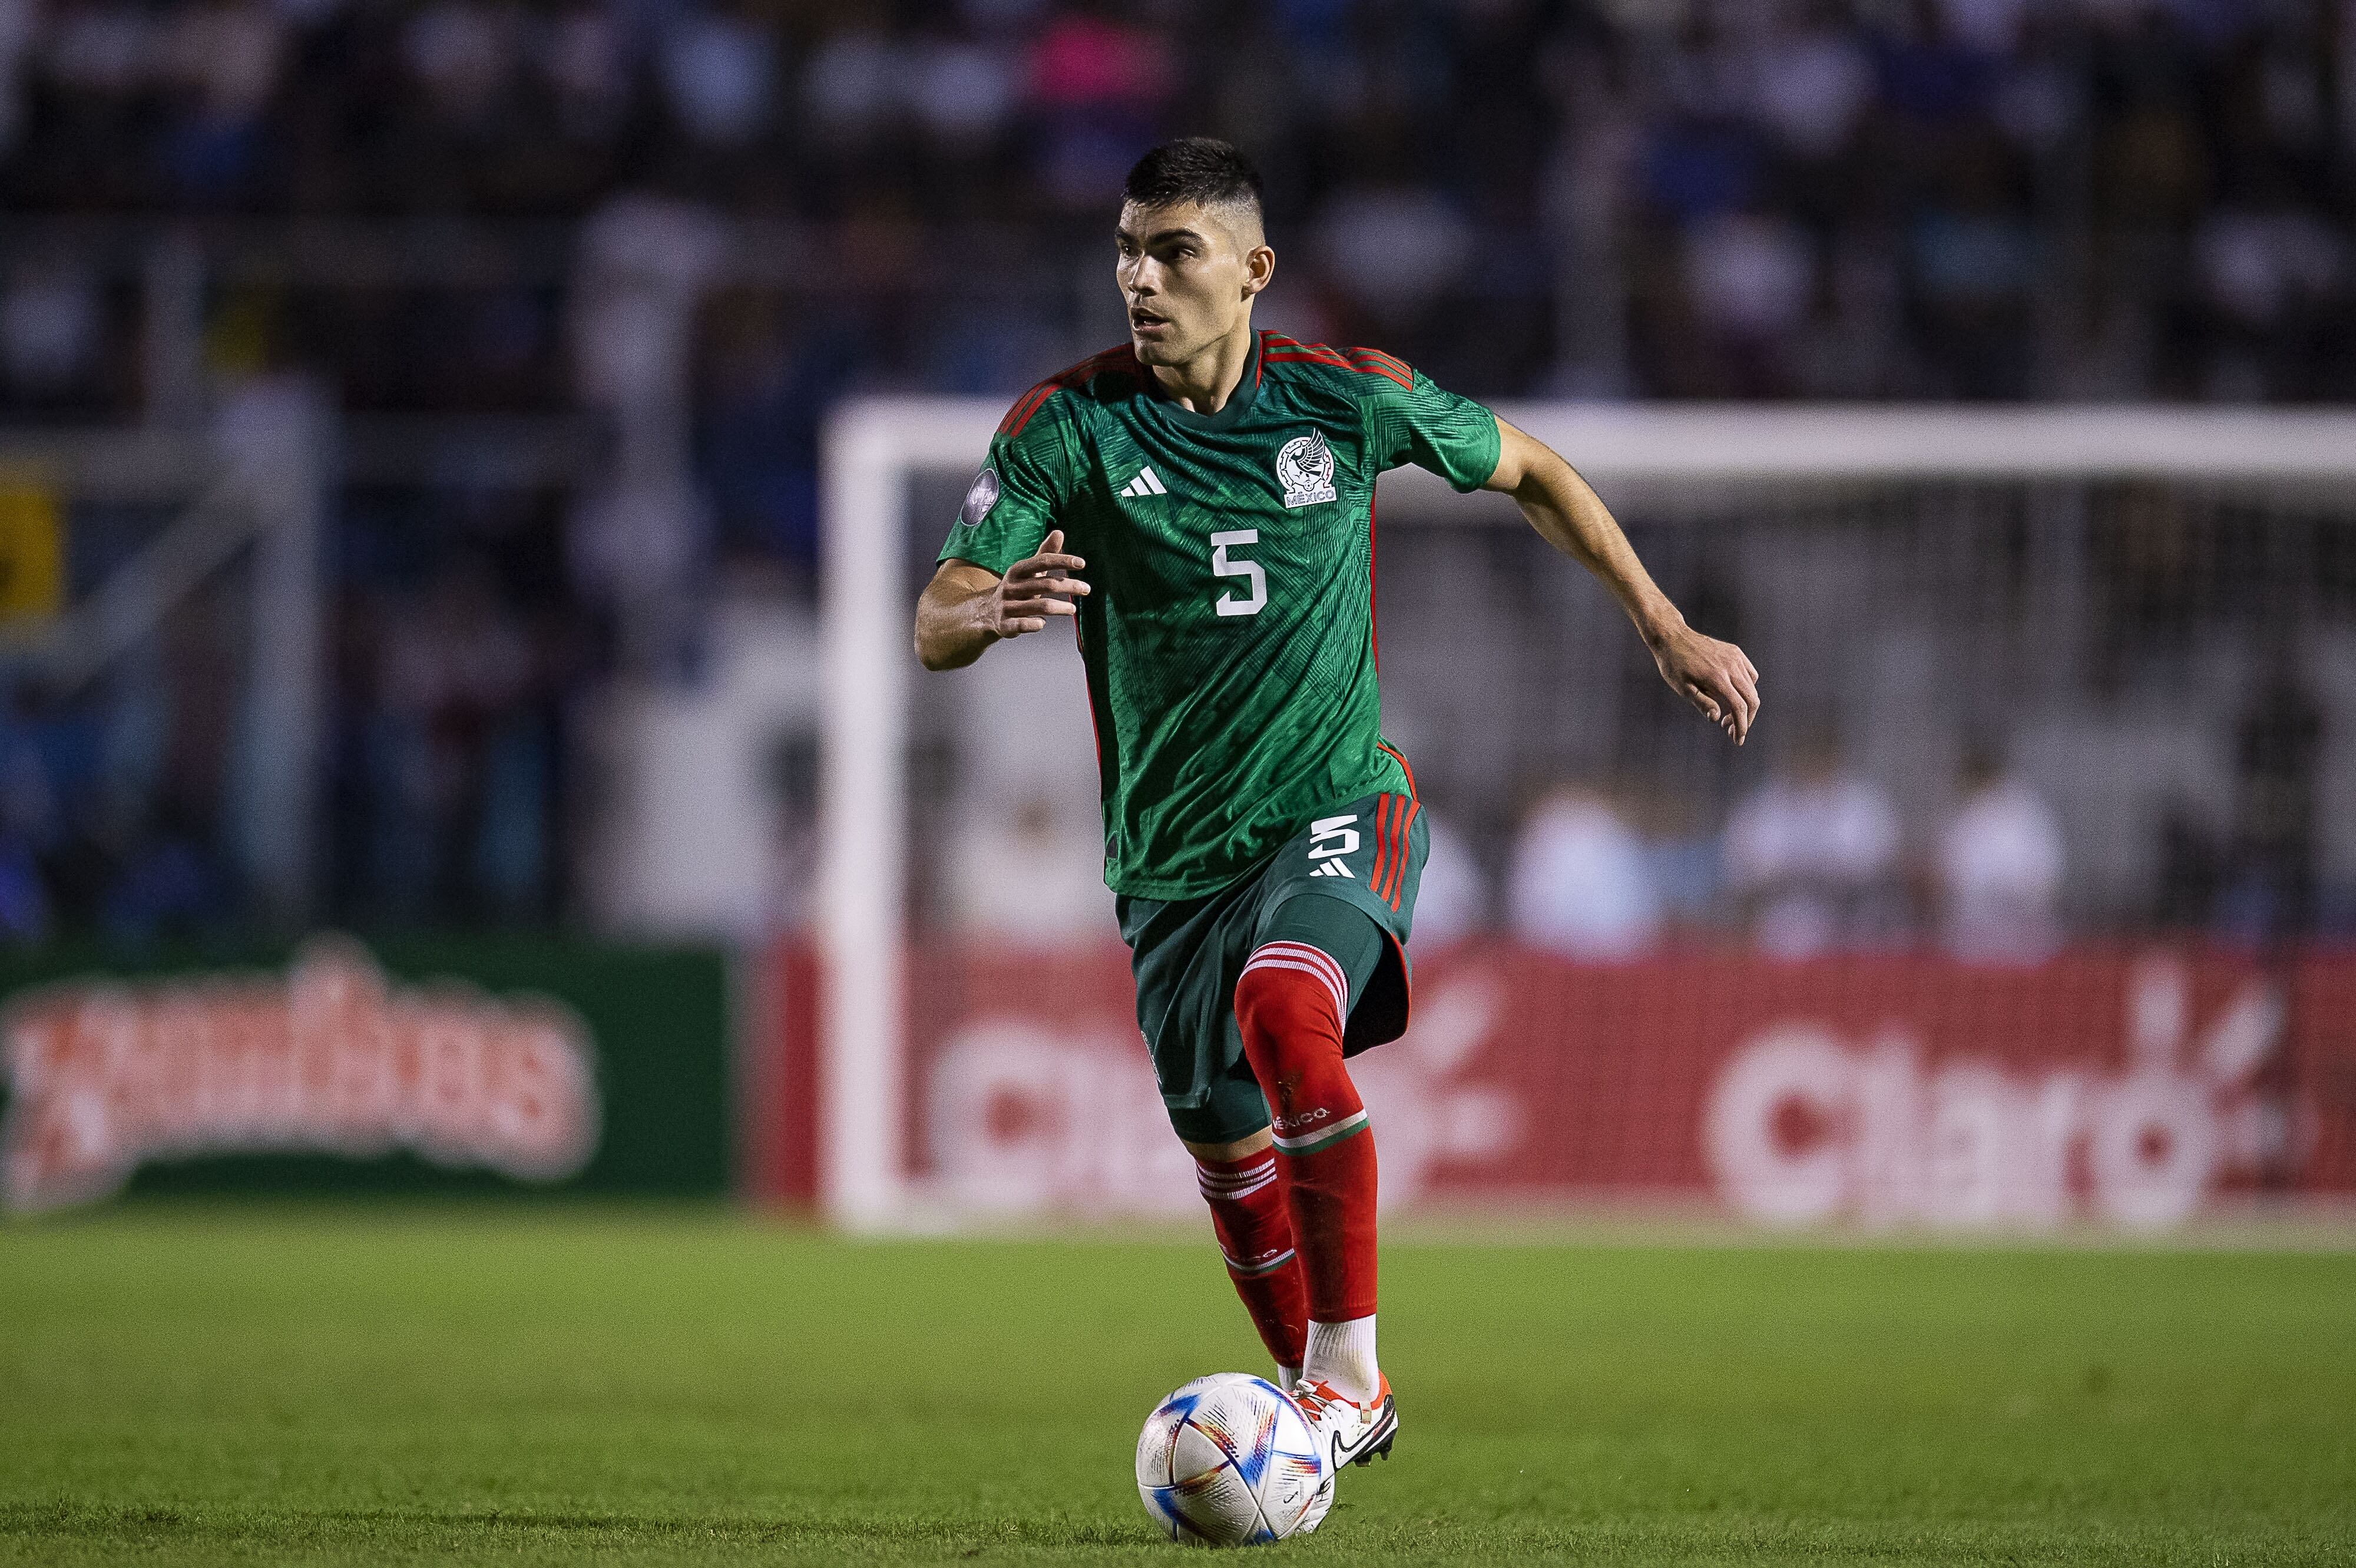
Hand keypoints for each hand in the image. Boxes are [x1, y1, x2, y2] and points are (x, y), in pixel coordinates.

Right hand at [989, 529, 1089, 637]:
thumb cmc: (1017, 588)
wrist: (988, 612)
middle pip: (1046, 584)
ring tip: (1073, 609)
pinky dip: (1036, 624)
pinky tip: (1043, 623)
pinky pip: (1023, 625)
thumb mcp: (1029, 571)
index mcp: (1017, 570)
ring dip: (1061, 608)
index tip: (1081, 563)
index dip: (1063, 561)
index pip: (1042, 561)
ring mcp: (1007, 606)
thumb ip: (1045, 554)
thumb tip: (1059, 532)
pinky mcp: (1005, 624)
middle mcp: (1011, 586)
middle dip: (1069, 586)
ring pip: (1040, 606)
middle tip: (1086, 589)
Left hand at [1653, 621, 1759, 744]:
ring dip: (1745, 705)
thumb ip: (1702, 703)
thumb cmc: (1674, 665)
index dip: (1742, 726)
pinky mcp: (1735, 652)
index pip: (1739, 707)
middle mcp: (1731, 666)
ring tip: (1728, 716)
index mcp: (1717, 678)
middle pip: (1751, 699)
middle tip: (1731, 731)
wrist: (1673, 638)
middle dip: (1746, 720)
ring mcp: (1735, 658)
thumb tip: (1717, 718)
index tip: (1738, 740)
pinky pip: (1750, 674)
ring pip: (1752, 688)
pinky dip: (1747, 689)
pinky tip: (1734, 696)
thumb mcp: (1682, 688)